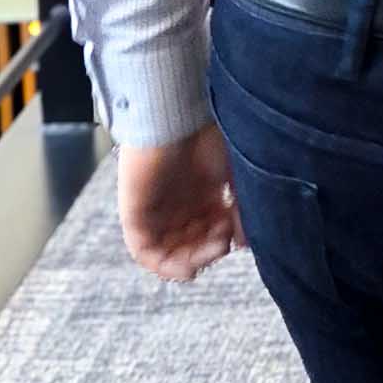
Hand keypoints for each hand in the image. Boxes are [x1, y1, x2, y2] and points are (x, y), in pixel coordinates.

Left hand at [118, 123, 244, 280]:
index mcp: (202, 192)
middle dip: (212, 249)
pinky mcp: (136, 217)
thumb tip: (246, 242)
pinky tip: (188, 265)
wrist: (177, 116)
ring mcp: (156, 211)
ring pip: (172, 251)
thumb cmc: (208, 135)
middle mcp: (179, 204)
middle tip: (226, 240)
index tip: (240, 233)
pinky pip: (147, 253)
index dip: (227, 237)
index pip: (212, 229)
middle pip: (193, 243)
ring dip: (195, 258)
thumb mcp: (236, 173)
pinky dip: (166, 266)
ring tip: (212, 247)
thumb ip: (243, 207)